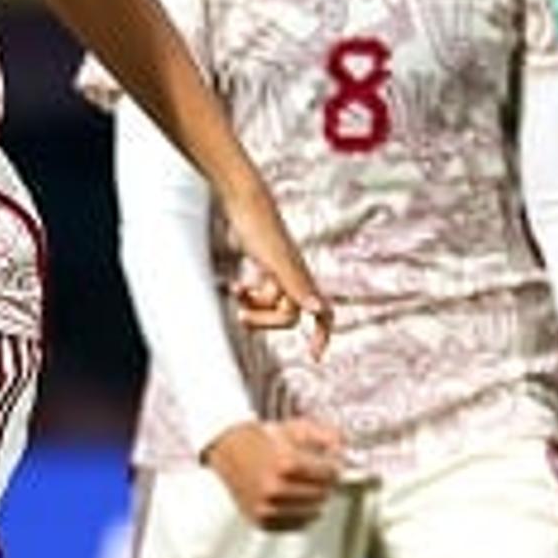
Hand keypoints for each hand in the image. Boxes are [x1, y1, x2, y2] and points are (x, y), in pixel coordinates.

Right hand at [203, 416, 345, 528]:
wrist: (227, 450)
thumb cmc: (262, 439)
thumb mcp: (295, 428)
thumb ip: (326, 436)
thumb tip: (344, 449)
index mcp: (285, 464)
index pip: (330, 473)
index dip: (335, 465)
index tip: (332, 462)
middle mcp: (274, 489)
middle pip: (323, 494)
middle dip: (326, 483)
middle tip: (320, 473)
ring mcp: (266, 508)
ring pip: (313, 512)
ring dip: (315, 499)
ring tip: (306, 485)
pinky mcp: (261, 521)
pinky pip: (297, 525)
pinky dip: (301, 513)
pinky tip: (295, 499)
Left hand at [224, 222, 332, 354]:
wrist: (244, 201)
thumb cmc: (260, 228)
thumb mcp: (277, 261)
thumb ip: (297, 286)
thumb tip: (318, 311)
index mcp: (302, 280)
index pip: (324, 314)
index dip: (323, 336)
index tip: (314, 357)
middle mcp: (295, 277)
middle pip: (288, 316)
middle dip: (266, 321)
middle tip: (242, 317)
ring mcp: (279, 271)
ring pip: (271, 305)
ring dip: (253, 307)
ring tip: (236, 293)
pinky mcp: (265, 264)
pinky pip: (261, 292)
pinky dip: (247, 295)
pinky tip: (234, 286)